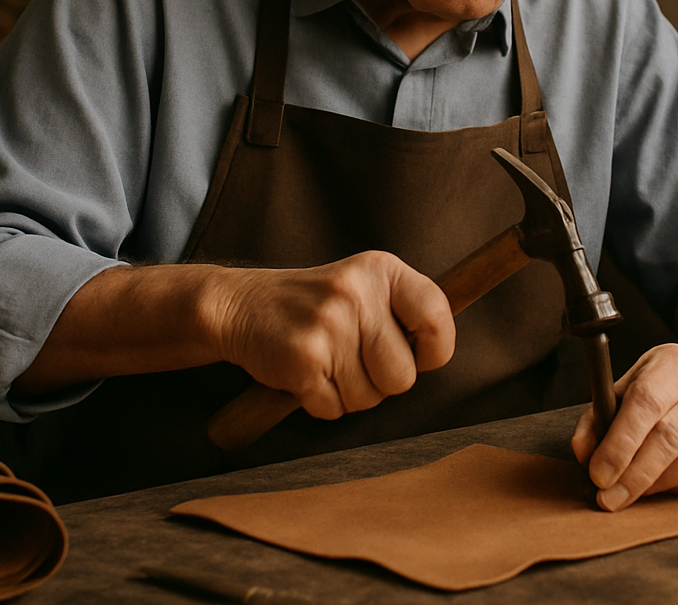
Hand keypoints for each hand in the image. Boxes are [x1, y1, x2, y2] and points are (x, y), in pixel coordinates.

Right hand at [208, 251, 455, 420]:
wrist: (240, 306)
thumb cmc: (314, 306)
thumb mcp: (363, 286)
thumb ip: (402, 313)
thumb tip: (435, 353)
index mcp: (381, 269)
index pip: (437, 316)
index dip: (434, 350)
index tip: (416, 355)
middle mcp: (357, 292)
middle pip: (403, 376)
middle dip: (381, 383)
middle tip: (353, 361)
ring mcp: (328, 324)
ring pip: (369, 399)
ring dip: (350, 395)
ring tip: (327, 364)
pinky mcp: (303, 358)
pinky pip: (333, 409)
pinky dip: (321, 403)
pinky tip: (306, 374)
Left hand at [571, 342, 677, 510]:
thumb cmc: (664, 389)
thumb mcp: (628, 386)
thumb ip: (600, 416)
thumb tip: (583, 451)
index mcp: (674, 364)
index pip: (646, 402)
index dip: (620, 442)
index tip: (598, 474)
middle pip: (670, 436)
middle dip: (634, 474)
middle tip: (608, 497)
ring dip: (659, 484)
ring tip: (632, 493)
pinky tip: (665, 488)